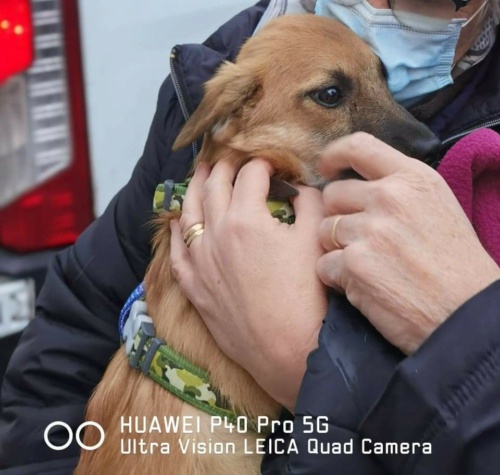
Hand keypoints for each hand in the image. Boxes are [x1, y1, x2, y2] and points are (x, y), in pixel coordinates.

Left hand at [169, 158, 327, 410]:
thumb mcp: (316, 237)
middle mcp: (217, 235)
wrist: (292, 351)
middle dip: (224, 166)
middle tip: (233, 157)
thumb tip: (299, 188)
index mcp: (247, 218)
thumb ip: (309, 201)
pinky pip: (177, 253)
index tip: (273, 163)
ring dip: (194, 187)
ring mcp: (202, 263)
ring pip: (189, 213)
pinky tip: (176, 221)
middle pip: (214, 186)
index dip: (263, 163)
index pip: (250, 174)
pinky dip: (175, 232)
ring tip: (200, 172)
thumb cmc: (309, 296)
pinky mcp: (196, 289)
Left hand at [316, 132, 499, 354]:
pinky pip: (324, 265)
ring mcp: (370, 230)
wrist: (468, 315)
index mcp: (413, 177)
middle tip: (360, 239)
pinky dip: (338, 279)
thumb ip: (403, 188)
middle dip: (339, 216)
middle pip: (334, 194)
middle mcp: (389, 196)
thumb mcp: (440, 205)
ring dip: (339, 250)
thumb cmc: (460, 266)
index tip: (326, 168)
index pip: (359, 145)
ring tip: (370, 268)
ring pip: (325, 231)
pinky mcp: (355, 266)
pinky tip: (365, 288)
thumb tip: (364, 184)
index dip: (334, 155)